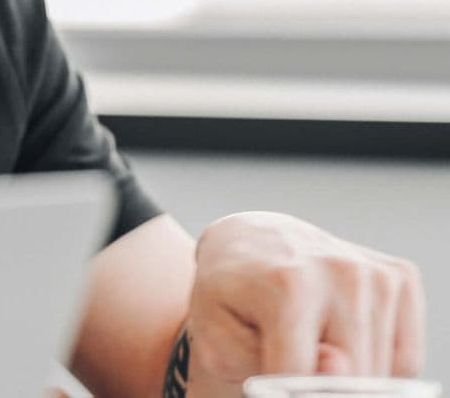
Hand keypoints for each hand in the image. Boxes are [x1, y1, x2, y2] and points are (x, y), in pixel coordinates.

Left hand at [177, 212, 424, 396]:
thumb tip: (337, 366)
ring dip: (346, 373)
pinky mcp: (401, 276)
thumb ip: (259, 364)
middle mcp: (341, 271)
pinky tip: (340, 332)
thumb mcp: (215, 335)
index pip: (300, 376)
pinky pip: (405, 359)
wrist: (250, 238)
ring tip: (310, 335)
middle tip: (283, 346)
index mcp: (288, 284)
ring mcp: (376, 272)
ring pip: (381, 373)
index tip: (264, 375)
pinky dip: (376, 361)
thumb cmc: (229, 294)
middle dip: (315, 383)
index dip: (279, 389)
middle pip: (349, 379)